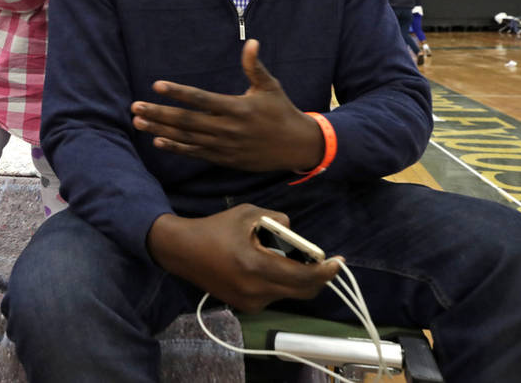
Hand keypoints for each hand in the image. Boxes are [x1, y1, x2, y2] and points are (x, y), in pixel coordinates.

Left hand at [130, 39, 323, 172]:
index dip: (178, 92)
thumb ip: (255, 67)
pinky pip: (195, 153)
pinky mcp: (224, 158)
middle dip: (159, 113)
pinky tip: (157, 140)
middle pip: (187, 120)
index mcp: (237, 108)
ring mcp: (224, 146)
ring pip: (186, 138)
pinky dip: (176, 147)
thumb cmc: (282, 111)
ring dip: (160, 129)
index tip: (156, 85)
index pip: (201, 99)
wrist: (297, 147)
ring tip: (138, 121)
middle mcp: (228, 128)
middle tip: (135, 107)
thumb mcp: (270, 87)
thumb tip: (252, 42)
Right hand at [147, 204, 342, 312]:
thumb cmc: (215, 228)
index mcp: (257, 265)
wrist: (182, 251)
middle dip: (317, 277)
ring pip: (289, 293)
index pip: (304, 276)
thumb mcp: (247, 214)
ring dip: (295, 278)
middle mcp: (256, 289)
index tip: (338, 262)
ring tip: (281, 257)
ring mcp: (251, 302)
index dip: (326, 271)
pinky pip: (274, 296)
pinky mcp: (245, 306)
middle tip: (322, 262)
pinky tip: (265, 267)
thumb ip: (277, 221)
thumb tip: (295, 234)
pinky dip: (279, 283)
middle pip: (303, 291)